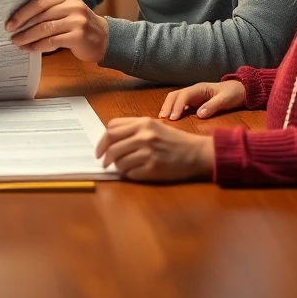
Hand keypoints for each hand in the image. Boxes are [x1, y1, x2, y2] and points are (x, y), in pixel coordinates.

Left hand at [5, 0, 107, 62]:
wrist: (106, 39)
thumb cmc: (80, 26)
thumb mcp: (68, 12)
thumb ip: (49, 12)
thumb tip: (20, 20)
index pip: (40, 2)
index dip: (22, 12)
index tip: (10, 22)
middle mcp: (73, 6)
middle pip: (41, 15)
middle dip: (22, 26)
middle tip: (10, 34)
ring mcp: (77, 21)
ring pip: (44, 28)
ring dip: (28, 37)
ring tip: (17, 42)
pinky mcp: (78, 36)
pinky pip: (52, 41)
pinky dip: (38, 46)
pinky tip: (29, 49)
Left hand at [96, 117, 213, 181]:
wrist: (196, 153)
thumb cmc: (174, 139)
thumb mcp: (154, 125)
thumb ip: (133, 128)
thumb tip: (110, 138)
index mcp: (142, 123)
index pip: (111, 129)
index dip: (102, 140)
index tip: (100, 149)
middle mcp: (144, 136)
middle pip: (112, 145)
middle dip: (104, 155)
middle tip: (104, 162)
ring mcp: (148, 152)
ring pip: (119, 161)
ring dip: (118, 166)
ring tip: (123, 167)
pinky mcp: (153, 168)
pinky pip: (131, 173)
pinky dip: (129, 174)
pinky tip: (135, 172)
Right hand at [158, 79, 245, 120]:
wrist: (241, 90)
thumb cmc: (233, 93)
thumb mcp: (225, 99)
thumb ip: (213, 106)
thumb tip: (199, 115)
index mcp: (199, 89)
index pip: (184, 95)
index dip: (177, 106)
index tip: (173, 118)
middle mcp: (193, 91)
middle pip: (175, 95)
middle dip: (167, 106)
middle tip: (163, 119)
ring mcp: (193, 96)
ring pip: (176, 99)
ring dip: (168, 107)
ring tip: (163, 119)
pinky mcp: (194, 102)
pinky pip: (181, 105)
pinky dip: (174, 110)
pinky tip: (171, 118)